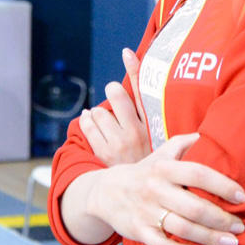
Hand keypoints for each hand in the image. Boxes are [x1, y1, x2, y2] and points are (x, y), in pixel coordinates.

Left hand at [79, 48, 150, 165]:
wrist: (140, 192)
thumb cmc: (147, 160)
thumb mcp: (158, 138)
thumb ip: (150, 114)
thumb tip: (141, 87)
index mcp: (152, 125)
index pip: (143, 91)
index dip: (134, 69)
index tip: (126, 52)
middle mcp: (136, 131)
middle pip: (116, 95)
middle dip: (111, 92)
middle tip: (112, 97)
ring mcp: (119, 143)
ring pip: (98, 111)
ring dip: (97, 113)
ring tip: (104, 121)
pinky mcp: (103, 153)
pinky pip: (87, 126)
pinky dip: (85, 120)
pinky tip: (89, 121)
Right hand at [84, 132, 244, 244]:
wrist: (105, 191)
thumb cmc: (144, 171)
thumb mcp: (161, 152)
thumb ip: (185, 143)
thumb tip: (209, 134)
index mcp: (164, 168)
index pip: (198, 174)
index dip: (222, 185)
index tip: (242, 196)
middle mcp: (155, 189)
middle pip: (194, 206)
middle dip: (221, 219)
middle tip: (239, 226)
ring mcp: (146, 212)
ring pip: (182, 228)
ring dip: (209, 238)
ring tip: (230, 242)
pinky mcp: (139, 232)